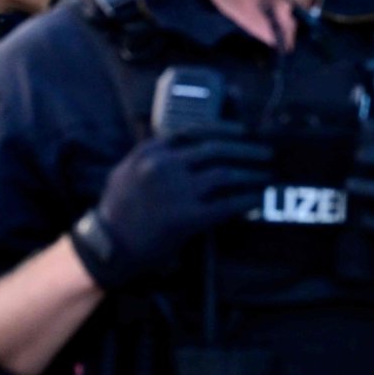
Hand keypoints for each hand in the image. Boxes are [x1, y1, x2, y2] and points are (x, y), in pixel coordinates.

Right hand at [70, 136, 271, 290]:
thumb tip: (184, 140)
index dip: (225, 129)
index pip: (196, 130)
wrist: (107, 245)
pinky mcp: (188, 218)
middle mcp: (165, 166)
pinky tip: (258, 198)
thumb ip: (153, 153)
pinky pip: (227, 204)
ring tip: (266, 174)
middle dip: (247, 148)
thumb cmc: (117, 209)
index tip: (243, 131)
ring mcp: (177, 192)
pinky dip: (247, 199)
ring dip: (252, 172)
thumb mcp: (127, 169)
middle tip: (266, 151)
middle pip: (218, 148)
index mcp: (151, 151)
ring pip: (226, 173)